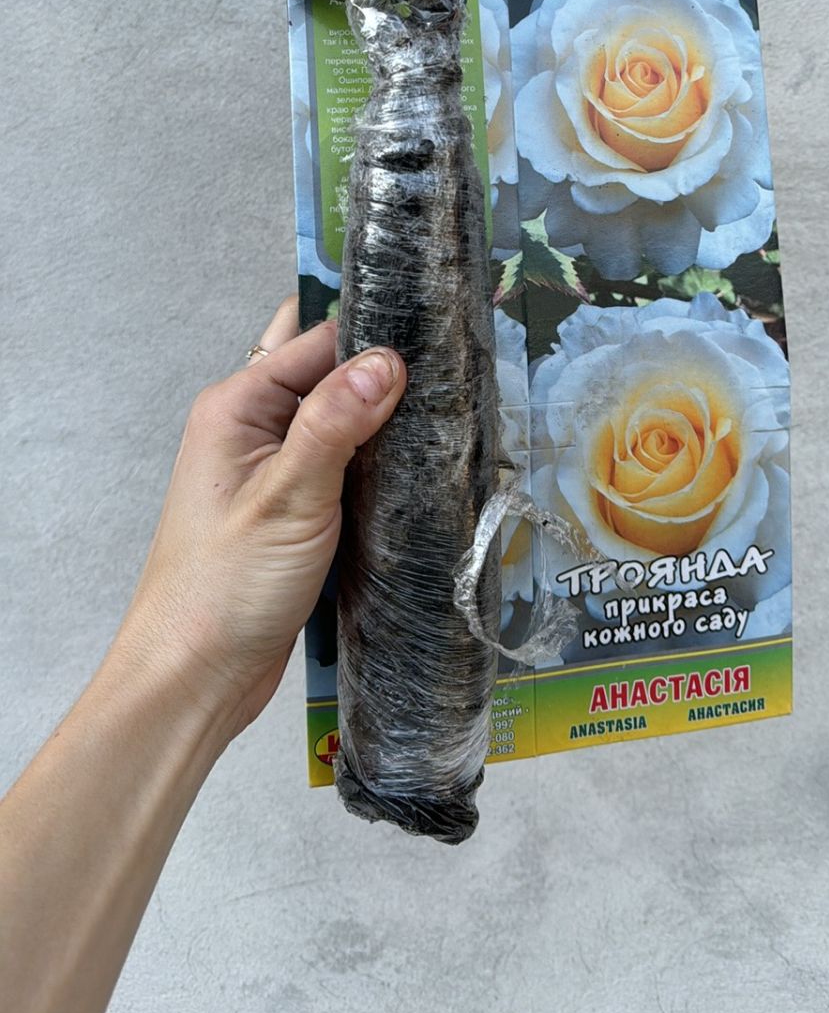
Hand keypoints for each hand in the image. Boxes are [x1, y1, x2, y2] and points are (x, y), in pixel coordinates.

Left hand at [110, 297, 405, 743]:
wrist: (195, 678)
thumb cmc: (224, 590)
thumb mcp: (288, 499)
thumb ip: (334, 424)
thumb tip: (387, 359)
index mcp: (237, 406)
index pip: (316, 340)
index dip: (375, 334)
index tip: (439, 333)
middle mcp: (251, 425)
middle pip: (325, 369)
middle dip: (379, 364)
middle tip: (448, 364)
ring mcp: (272, 466)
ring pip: (338, 415)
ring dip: (382, 414)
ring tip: (449, 407)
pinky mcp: (294, 505)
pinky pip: (341, 459)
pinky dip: (375, 456)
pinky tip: (418, 461)